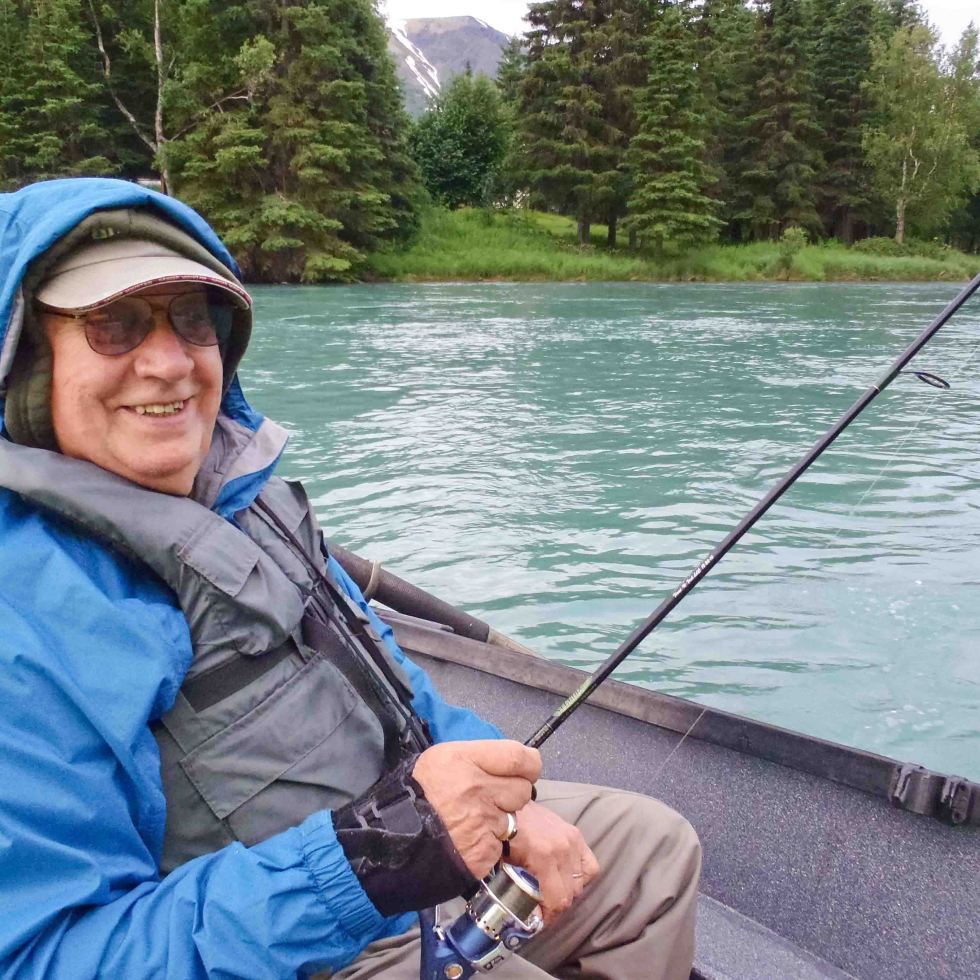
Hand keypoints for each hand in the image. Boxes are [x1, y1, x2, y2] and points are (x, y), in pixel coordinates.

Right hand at [412, 740, 540, 878]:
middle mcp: (477, 788)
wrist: (394, 838)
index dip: (529, 764)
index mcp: (465, 760)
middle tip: (493, 798)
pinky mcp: (484, 850)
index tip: (527, 769)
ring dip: (501, 820)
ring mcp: (482, 822)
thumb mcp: (441, 759)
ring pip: (514, 818)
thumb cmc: (418, 793)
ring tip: (476, 819)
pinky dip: (489, 843)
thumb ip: (479, 758)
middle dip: (513, 794)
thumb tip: (513, 763)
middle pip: (523, 789)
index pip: (519, 757)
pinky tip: (470, 839)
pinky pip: (500, 843)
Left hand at [507, 801, 599, 925]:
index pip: (558, 899)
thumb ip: (516, 888)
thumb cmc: (504, 834)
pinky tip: (571, 878)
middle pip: (571, 893)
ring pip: (581, 881)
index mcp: (544, 857)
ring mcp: (571, 840)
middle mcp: (562, 849)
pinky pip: (590, 864)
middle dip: (557, 906)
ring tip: (555, 893)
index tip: (541, 922)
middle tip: (545, 909)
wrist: (510, 806)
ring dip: (569, 892)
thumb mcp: (505, 863)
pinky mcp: (575, 833)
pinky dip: (583, 875)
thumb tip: (522, 911)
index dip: (550, 917)